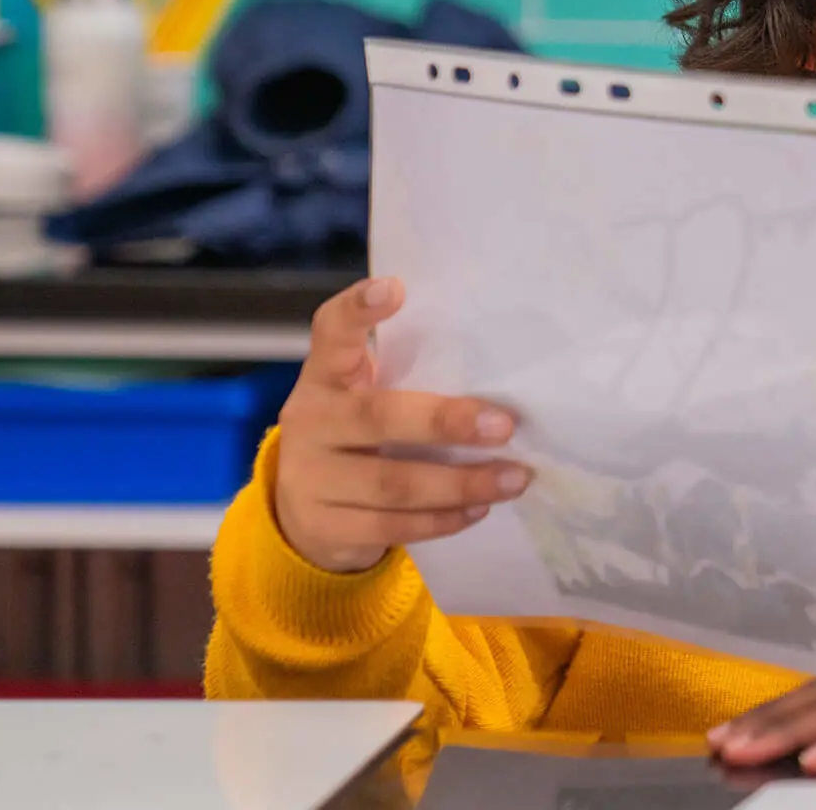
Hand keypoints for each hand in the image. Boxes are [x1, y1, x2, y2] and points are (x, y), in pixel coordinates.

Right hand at [271, 277, 530, 573]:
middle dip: (446, 422)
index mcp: (324, 377)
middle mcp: (309, 421)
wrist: (301, 516)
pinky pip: (391, 526)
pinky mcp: (323, 526)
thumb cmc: (358, 438)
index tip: (394, 288)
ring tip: (514, 478)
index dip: (358, 310)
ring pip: (392, 482)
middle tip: (506, 425)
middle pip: (376, 417)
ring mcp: (309, 477)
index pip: (331, 332)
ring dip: (461, 482)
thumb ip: (410, 378)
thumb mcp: (366, 397)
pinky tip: (479, 510)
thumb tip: (505, 371)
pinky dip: (441, 520)